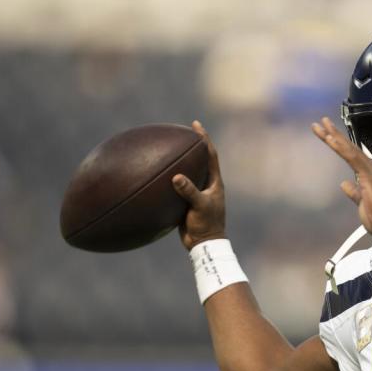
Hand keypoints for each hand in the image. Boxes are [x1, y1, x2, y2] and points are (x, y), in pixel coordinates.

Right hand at [172, 120, 226, 250]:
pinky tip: (157, 175)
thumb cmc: (207, 225)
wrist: (204, 244)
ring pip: (188, 172)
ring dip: (180, 161)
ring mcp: (197, 193)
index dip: (204, 139)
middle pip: (200, 160)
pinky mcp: (187, 202)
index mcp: (214, 182)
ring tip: (167, 149)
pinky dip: (169, 179)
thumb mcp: (199, 206)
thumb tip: (176, 177)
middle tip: (181, 132)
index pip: (210, 155)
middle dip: (192, 146)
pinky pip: (177, 186)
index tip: (196, 126)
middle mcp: (207, 185)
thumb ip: (189, 191)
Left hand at [312, 116, 371, 249]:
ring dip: (334, 136)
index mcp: (369, 175)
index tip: (326, 135)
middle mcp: (371, 169)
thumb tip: (344, 184)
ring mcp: (371, 171)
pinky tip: (331, 139)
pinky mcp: (370, 175)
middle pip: (349, 148)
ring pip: (349, 149)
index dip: (338, 144)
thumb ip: (354, 192)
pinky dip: (341, 148)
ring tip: (322, 125)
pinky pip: (352, 158)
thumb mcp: (362, 203)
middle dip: (333, 134)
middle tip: (320, 122)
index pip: (350, 156)